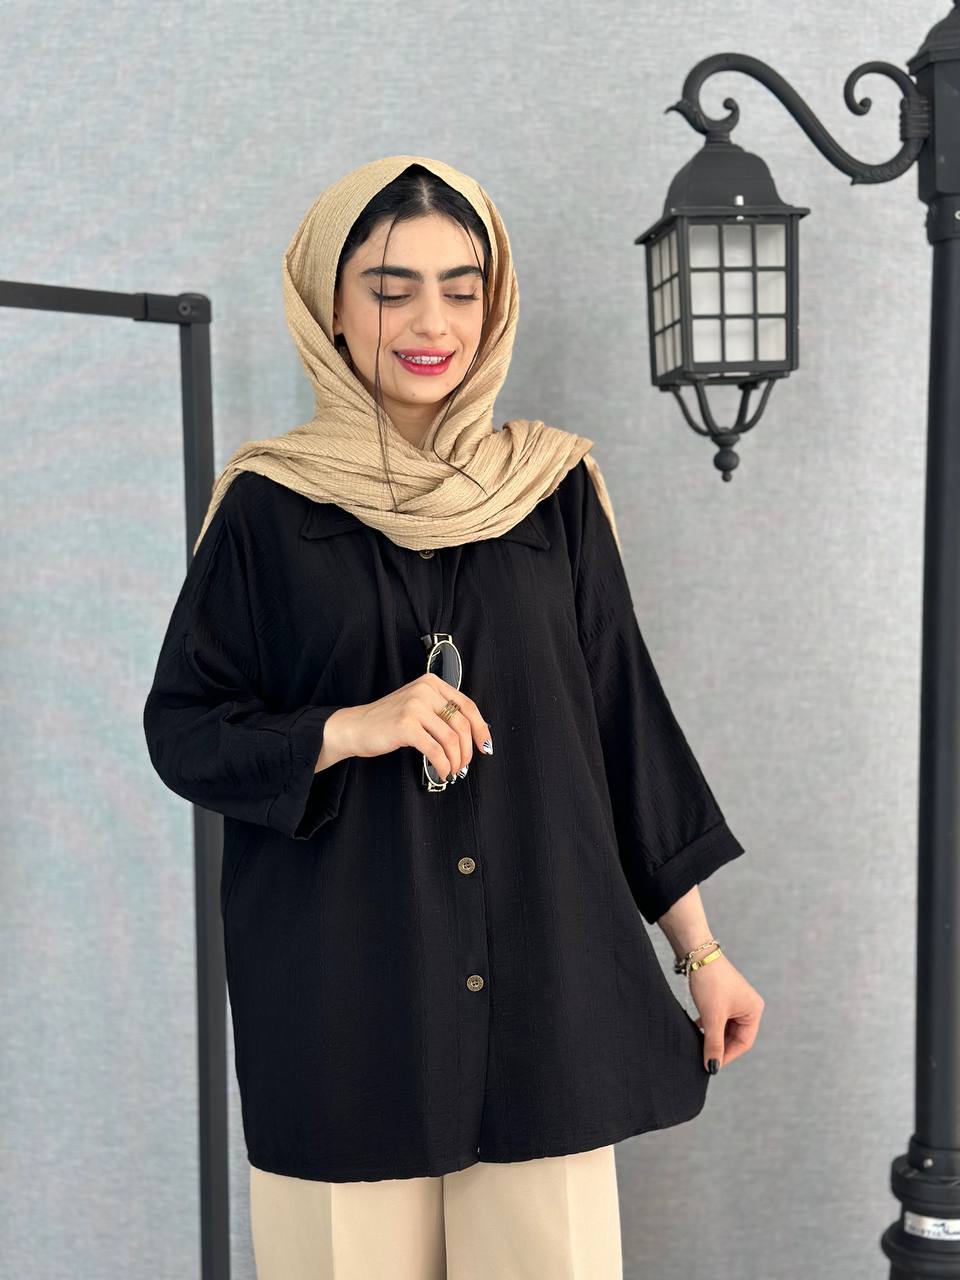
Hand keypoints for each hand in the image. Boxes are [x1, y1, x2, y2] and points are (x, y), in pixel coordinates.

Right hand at [320, 673, 491, 780]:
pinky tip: (441, 772)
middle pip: (462, 724)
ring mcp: (414, 706)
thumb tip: (476, 732)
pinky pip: (435, 750)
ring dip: (456, 760)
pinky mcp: (405, 725)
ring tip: (452, 770)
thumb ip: (442, 713)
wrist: (355, 727)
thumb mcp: (418, 707)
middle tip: (464, 765)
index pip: (467, 706)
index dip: (480, 729)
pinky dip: (442, 765)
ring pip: (451, 738)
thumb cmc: (388, 720)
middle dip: (467, 750)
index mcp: (431, 683)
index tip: (485, 746)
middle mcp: (424, 690)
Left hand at [688, 951, 763, 1071]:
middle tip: (703, 1057)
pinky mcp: (722, 996)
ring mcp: (735, 1000)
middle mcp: (748, 1005)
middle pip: (735, 1036)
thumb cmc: (710, 982)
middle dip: (719, 1046)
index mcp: (754, 1010)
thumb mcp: (712, 1017)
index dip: (728, 1055)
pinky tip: (696, 1029)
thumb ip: (713, 1044)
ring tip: (698, 1044)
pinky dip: (709, 1025)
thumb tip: (712, 1068)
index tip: (711, 1066)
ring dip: (713, 1036)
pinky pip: (718, 1017)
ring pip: (725, 1027)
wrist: (696, 953)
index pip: (744, 1042)